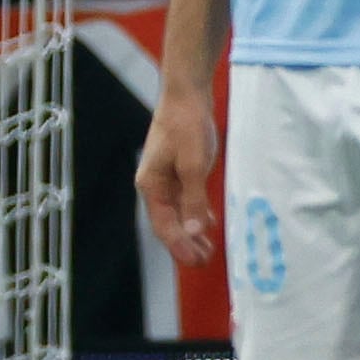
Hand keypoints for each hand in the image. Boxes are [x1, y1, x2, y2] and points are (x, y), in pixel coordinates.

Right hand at [136, 90, 220, 266]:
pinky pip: (185, 199)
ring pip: (178, 213)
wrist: (187, 96)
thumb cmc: (186, 126)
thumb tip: (193, 230)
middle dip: (185, 245)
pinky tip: (207, 224)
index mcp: (151, 185)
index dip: (179, 246)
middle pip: (169, 223)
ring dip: (191, 232)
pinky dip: (195, 213)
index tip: (195, 262)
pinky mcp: (179, 170)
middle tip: (204, 263)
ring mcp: (167, 178)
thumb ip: (193, 197)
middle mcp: (155, 185)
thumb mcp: (193, 163)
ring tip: (207, 250)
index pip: (164, 225)